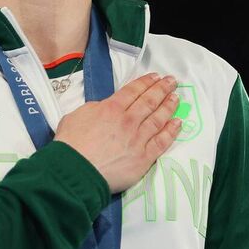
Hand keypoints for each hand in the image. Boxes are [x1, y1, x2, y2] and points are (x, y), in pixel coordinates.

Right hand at [54, 72, 181, 192]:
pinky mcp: (143, 158)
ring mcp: (138, 139)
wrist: (75, 171)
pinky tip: (177, 123)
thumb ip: (94, 109)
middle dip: (162, 89)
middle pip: (149, 101)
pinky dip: (171, 131)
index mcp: (111, 108)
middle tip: (172, 82)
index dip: (146, 82)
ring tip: (176, 99)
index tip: (156, 77)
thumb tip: (104, 108)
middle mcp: (128, 121)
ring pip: (158, 119)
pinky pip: (161, 142)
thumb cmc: (71, 144)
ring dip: (169, 107)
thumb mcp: (77, 115)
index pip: (133, 91)